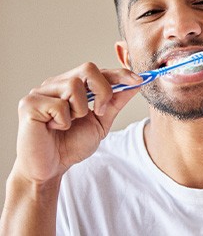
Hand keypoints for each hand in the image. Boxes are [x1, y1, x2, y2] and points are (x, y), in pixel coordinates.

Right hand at [13, 62, 141, 182]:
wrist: (49, 169)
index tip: (138, 80)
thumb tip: (135, 85)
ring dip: (80, 110)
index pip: (99, 71)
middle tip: (99, 112)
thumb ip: (115, 102)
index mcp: (72, 86)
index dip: (120, 74)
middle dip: (103, 91)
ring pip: (74, 85)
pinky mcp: (29, 104)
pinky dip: (64, 121)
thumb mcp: (100, 122)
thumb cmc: (71, 144)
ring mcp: (41, 92)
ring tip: (69, 124)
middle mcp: (57, 84)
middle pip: (88, 68)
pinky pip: (59, 104)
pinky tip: (55, 128)